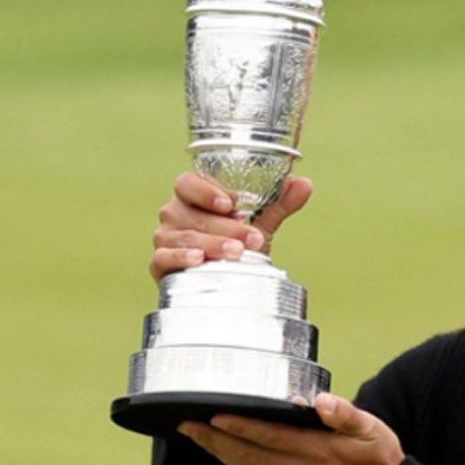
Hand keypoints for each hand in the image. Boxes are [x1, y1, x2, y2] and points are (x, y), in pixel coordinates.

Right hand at [150, 172, 312, 280]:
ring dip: (212, 243)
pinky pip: (164, 257)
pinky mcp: (160, 264)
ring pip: (185, 236)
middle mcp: (173, 213)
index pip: (188, 183)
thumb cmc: (235, 243)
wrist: (223, 280)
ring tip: (237, 252)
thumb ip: (280, 203)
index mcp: (191, 195)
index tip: (231, 203)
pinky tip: (198, 259)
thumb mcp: (259, 222)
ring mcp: (165, 238)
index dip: (206, 190)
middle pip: (192, 213)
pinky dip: (180, 257)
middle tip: (251, 238)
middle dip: (225, 226)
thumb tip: (304, 183)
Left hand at [178, 393, 404, 464]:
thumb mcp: (371, 429)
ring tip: (198, 438)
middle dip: (214, 440)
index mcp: (315, 451)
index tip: (213, 415)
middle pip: (247, 455)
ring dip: (220, 454)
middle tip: (187, 424)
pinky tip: (227, 457)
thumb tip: (320, 400)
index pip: (267, 437)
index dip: (238, 426)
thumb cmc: (379, 457)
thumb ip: (345, 414)